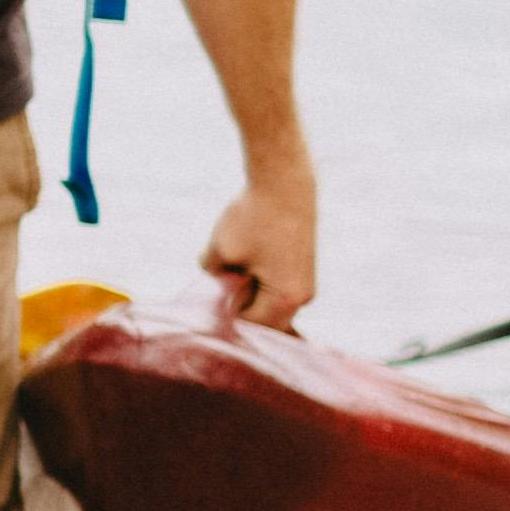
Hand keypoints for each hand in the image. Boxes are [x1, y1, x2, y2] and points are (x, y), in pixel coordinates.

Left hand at [202, 169, 316, 328]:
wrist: (284, 182)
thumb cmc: (254, 217)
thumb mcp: (220, 250)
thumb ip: (212, 277)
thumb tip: (212, 285)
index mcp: (286, 300)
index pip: (251, 328)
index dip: (226, 321)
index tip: (204, 312)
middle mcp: (302, 298)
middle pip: (262, 321)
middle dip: (237, 308)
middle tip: (213, 292)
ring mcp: (304, 284)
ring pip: (267, 304)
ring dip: (245, 293)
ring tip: (228, 269)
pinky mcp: (300, 270)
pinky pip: (274, 288)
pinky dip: (255, 281)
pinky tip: (239, 260)